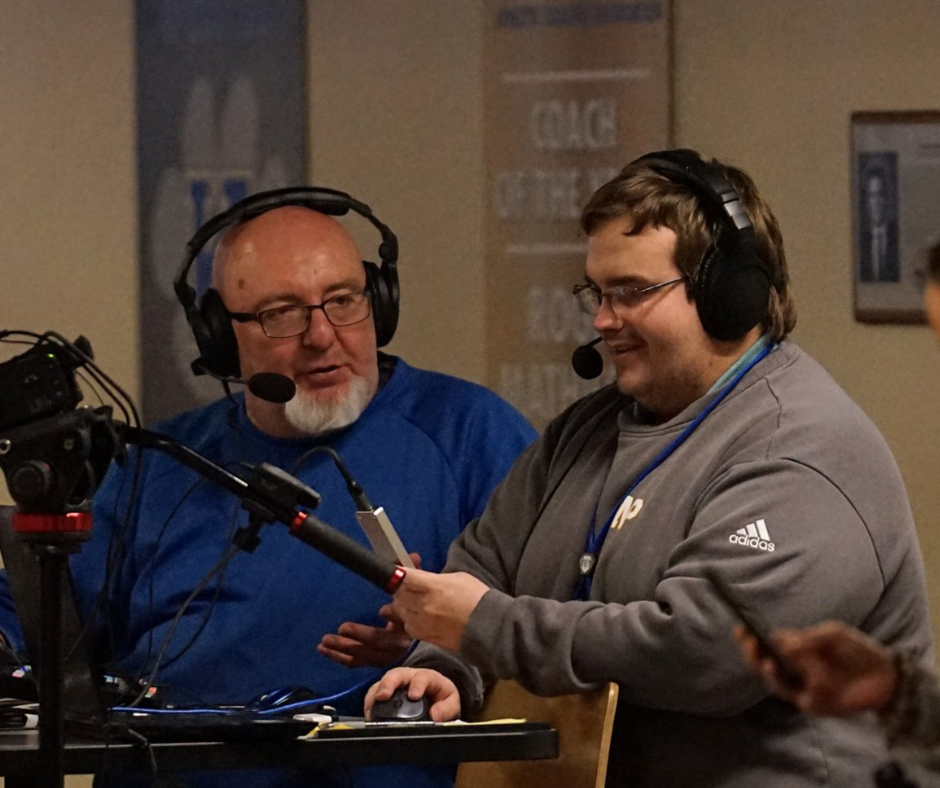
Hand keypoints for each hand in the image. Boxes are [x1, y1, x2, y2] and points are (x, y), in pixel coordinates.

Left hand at [318, 554, 420, 667]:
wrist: (421, 640)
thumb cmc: (412, 613)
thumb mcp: (413, 595)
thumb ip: (411, 576)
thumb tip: (413, 556)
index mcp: (408, 626)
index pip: (403, 622)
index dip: (393, 616)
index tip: (382, 610)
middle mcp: (398, 645)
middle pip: (378, 642)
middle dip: (360, 636)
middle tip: (342, 628)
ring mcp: (384, 657)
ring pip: (363, 656)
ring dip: (342, 649)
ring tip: (325, 642)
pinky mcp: (373, 662)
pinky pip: (355, 663)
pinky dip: (339, 657)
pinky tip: (325, 650)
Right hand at [365, 667, 460, 721]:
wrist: (437, 698)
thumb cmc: (443, 698)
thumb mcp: (452, 703)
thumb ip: (447, 709)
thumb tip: (435, 715)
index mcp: (428, 677)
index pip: (422, 676)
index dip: (417, 684)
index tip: (414, 695)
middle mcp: (409, 677)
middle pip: (396, 674)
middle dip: (388, 683)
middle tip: (382, 696)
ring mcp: (396, 683)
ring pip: (382, 682)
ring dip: (375, 693)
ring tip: (370, 707)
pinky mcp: (387, 691)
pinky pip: (375, 692)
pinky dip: (370, 702)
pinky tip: (369, 713)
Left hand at [391, 568, 489, 651]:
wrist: (489, 627)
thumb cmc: (476, 597)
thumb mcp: (458, 577)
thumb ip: (434, 578)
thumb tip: (419, 579)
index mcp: (433, 586)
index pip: (404, 577)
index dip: (398, 572)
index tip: (398, 571)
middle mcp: (424, 604)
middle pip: (398, 594)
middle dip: (401, 588)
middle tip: (408, 586)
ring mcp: (423, 622)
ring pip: (400, 611)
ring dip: (404, 605)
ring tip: (414, 602)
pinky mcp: (425, 637)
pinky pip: (408, 626)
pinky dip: (410, 620)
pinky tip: (419, 616)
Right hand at [735, 620, 898, 715]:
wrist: (884, 676)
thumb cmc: (856, 650)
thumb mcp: (832, 634)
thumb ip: (807, 638)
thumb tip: (779, 640)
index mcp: (797, 650)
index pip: (767, 643)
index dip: (751, 637)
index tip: (739, 627)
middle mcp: (794, 669)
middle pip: (763, 662)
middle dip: (750, 651)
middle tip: (744, 638)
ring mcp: (801, 687)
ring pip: (771, 679)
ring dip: (762, 667)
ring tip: (759, 655)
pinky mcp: (809, 703)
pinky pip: (789, 693)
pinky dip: (780, 681)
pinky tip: (774, 668)